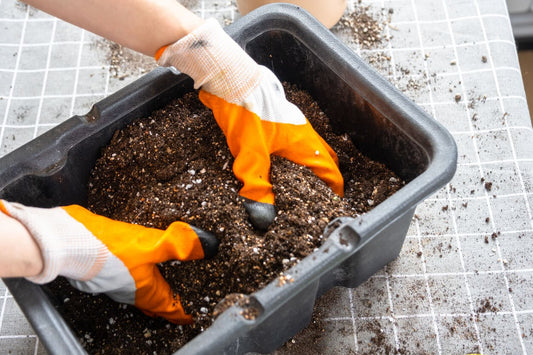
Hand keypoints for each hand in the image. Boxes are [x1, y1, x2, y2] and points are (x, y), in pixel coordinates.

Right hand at [0, 200, 218, 323]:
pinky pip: (127, 278)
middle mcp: (132, 291)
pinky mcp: (105, 269)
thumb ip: (178, 245)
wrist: (71, 243)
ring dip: (152, 290)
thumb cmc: (110, 249)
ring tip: (162, 286)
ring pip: (139, 291)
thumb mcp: (152, 245)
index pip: (169, 308)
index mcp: (147, 290)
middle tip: (178, 305)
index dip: (182, 313)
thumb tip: (205, 247)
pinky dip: (137, 275)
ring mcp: (116, 281)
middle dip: (167, 304)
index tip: (190, 318)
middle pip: (154, 302)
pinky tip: (137, 264)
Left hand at [156, 19, 343, 229]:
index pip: (330, 171)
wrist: (232, 81)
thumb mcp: (250, 155)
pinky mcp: (280, 121)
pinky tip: (281, 164)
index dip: (334, 190)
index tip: (331, 205)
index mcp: (305, 143)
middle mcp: (305, 134)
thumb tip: (262, 216)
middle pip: (326, 159)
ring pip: (312, 149)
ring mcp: (294, 125)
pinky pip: (297, 142)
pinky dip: (297, 156)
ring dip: (311, 166)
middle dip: (325, 178)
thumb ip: (257, 186)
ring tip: (300, 184)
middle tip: (318, 196)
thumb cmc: (245, 113)